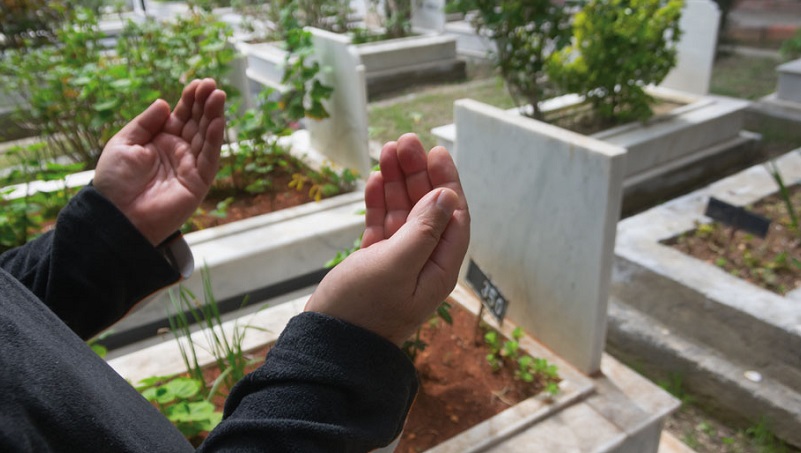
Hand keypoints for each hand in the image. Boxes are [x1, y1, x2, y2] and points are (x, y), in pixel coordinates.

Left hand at [94, 79, 225, 244]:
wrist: (116, 214)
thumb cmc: (115, 180)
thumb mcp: (124, 143)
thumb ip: (146, 123)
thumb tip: (165, 103)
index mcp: (161, 140)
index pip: (181, 115)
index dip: (190, 99)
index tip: (199, 83)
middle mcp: (179, 151)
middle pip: (197, 122)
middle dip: (205, 103)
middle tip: (212, 85)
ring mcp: (190, 166)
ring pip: (207, 137)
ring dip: (214, 116)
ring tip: (218, 96)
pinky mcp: (198, 182)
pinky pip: (210, 158)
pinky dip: (215, 140)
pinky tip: (218, 122)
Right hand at [305, 134, 469, 345]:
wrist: (328, 341)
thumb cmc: (363, 308)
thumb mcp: (396, 266)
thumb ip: (423, 230)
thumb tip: (447, 196)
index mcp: (438, 267)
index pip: (453, 216)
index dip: (447, 182)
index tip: (436, 152)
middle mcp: (422, 262)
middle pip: (427, 207)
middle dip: (418, 173)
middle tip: (404, 141)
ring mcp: (397, 260)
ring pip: (402, 211)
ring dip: (397, 181)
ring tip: (387, 150)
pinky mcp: (374, 261)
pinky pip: (381, 223)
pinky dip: (378, 201)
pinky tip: (374, 179)